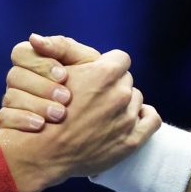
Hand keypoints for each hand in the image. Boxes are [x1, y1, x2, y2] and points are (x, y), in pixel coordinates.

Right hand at [0, 34, 101, 131]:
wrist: (98, 121)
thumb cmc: (92, 86)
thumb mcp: (85, 63)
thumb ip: (63, 47)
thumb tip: (34, 38)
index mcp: (34, 61)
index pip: (21, 53)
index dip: (40, 63)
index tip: (64, 76)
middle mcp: (20, 81)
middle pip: (15, 76)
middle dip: (42, 87)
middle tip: (66, 98)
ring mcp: (13, 103)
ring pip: (10, 97)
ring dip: (37, 105)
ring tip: (60, 115)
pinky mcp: (10, 125)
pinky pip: (5, 119)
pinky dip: (22, 120)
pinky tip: (41, 125)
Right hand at [0, 47, 158, 191]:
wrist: (43, 154)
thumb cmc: (45, 111)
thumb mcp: (50, 73)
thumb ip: (59, 51)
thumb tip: (38, 38)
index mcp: (104, 73)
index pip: (120, 58)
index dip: (108, 66)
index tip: (97, 76)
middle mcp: (120, 93)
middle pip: (127, 80)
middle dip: (114, 86)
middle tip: (96, 98)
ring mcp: (127, 118)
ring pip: (136, 100)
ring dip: (124, 104)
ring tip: (105, 113)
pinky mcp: (132, 141)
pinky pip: (152, 120)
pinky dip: (145, 117)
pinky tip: (133, 119)